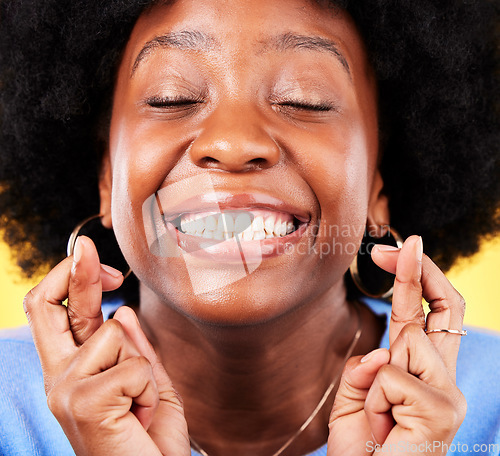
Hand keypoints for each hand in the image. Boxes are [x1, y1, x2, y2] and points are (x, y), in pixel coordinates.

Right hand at [23, 236, 189, 455]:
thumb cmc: (148, 439)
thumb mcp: (148, 383)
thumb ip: (135, 349)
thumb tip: (125, 310)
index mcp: (72, 370)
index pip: (54, 313)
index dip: (71, 278)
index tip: (94, 256)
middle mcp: (59, 376)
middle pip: (49, 306)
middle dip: (74, 271)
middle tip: (87, 246)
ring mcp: (66, 389)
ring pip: (114, 332)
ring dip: (142, 365)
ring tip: (139, 403)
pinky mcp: (84, 402)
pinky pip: (135, 366)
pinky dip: (150, 389)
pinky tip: (139, 416)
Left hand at [328, 235, 466, 454]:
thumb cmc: (363, 450)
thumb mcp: (354, 399)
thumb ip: (365, 369)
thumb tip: (382, 351)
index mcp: (422, 373)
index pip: (429, 314)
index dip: (417, 277)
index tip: (400, 247)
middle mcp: (443, 378)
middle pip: (445, 308)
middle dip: (420, 270)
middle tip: (402, 244)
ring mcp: (448, 394)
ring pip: (407, 340)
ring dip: (376, 379)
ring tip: (379, 420)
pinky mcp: (442, 409)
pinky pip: (392, 375)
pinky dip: (373, 400)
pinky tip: (384, 430)